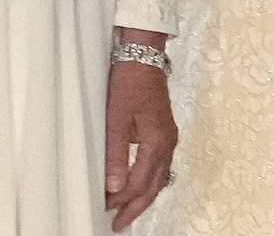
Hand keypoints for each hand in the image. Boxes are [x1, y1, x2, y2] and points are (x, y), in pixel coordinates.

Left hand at [104, 60, 176, 231]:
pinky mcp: (163, 130)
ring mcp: (167, 137)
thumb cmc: (129, 80)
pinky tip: (138, 184)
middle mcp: (167, 144)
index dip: (122, 199)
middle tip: (118, 224)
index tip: (106, 209)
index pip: (139, 182)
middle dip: (136, 206)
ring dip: (143, 196)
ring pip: (158, 177)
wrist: (143, 54)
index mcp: (158, 142)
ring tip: (127, 211)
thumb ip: (115, 152)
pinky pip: (158, 165)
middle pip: (153, 186)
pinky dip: (148, 180)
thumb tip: (113, 186)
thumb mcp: (117, 116)